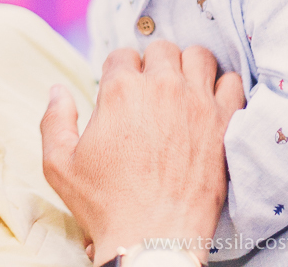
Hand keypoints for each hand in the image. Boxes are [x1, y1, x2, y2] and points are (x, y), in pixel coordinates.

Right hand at [41, 42, 244, 264]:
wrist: (153, 238)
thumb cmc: (106, 205)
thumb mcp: (60, 165)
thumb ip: (55, 120)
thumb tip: (58, 91)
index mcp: (121, 90)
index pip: (123, 55)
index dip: (120, 72)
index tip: (124, 92)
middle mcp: (162, 86)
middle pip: (162, 49)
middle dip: (154, 65)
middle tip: (152, 92)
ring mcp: (197, 101)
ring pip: (199, 56)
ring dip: (189, 67)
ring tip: (183, 90)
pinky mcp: (224, 121)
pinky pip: (232, 82)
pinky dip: (223, 87)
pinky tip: (212, 104)